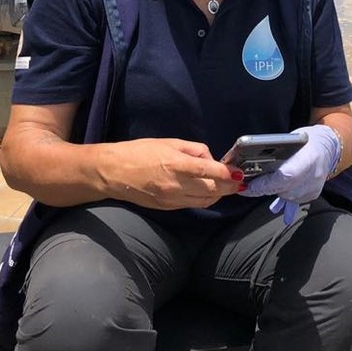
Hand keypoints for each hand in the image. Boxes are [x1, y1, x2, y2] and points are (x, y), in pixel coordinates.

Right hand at [105, 138, 241, 210]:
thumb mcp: (169, 142)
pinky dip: (204, 199)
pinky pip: (192, 204)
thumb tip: (211, 160)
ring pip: (205, 201)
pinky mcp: (167, 208)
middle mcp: (176, 184)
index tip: (239, 173)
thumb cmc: (139, 151)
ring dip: (219, 195)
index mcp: (177, 164)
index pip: (211, 172)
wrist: (112, 172)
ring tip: (227, 188)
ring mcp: (172, 199)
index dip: (228, 174)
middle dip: (229, 187)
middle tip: (238, 182)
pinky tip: (209, 192)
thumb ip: (194, 150)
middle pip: (212, 190)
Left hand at [238, 125, 340, 223]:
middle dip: (262, 189)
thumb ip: (276, 153)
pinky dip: (282, 195)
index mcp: (309, 158)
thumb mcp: (292, 140)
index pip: (285, 176)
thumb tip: (253, 163)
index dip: (265, 184)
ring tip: (260, 184)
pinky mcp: (312, 195)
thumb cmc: (308, 139)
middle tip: (246, 187)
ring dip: (271, 191)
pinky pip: (292, 200)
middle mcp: (313, 176)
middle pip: (282, 189)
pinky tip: (276, 197)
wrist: (329, 147)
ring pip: (285, 197)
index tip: (249, 185)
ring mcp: (313, 188)